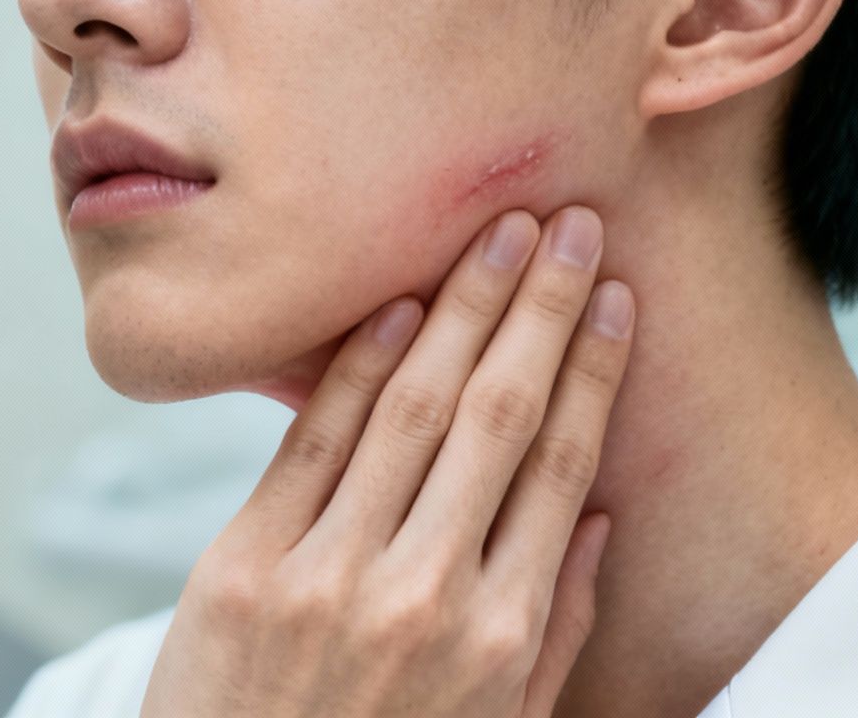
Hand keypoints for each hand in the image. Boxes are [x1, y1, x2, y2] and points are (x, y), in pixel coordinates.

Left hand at [141, 206, 633, 717]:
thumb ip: (551, 627)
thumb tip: (593, 517)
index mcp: (500, 636)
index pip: (562, 466)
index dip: (593, 369)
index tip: (616, 298)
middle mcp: (423, 594)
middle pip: (499, 415)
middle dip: (542, 308)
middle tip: (571, 222)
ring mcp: (327, 577)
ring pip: (411, 408)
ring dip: (463, 308)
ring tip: (499, 233)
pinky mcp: (241, 568)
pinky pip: (312, 443)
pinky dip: (357, 365)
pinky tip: (399, 304)